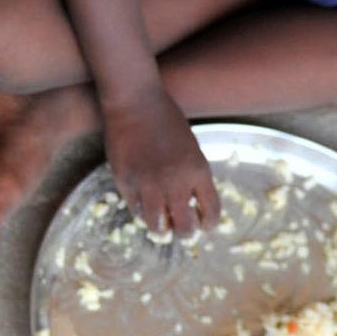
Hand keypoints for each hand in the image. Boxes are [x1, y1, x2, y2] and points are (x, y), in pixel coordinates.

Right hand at [101, 82, 217, 236]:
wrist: (135, 102)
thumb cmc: (167, 119)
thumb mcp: (192, 147)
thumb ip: (194, 175)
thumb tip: (193, 204)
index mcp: (198, 171)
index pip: (211, 212)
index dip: (209, 224)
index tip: (205, 226)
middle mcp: (175, 183)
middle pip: (184, 227)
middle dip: (186, 233)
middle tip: (182, 231)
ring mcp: (148, 185)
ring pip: (157, 226)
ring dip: (161, 229)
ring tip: (161, 226)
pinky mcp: (126, 183)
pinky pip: (135, 209)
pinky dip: (141, 210)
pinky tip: (144, 204)